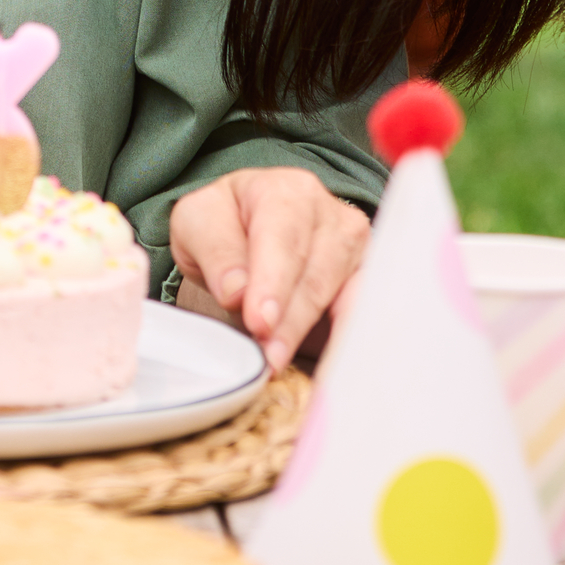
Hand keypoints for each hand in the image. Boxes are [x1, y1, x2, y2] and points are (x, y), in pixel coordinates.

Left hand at [169, 165, 370, 373]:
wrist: (250, 223)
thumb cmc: (226, 222)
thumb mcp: (199, 223)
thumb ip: (216, 251)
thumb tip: (238, 293)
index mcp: (285, 192)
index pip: (283, 238)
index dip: (273, 282)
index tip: (260, 321)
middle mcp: (329, 214)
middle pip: (317, 273)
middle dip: (293, 321)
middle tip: (268, 358)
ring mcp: (354, 247)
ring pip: (345, 297)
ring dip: (319, 338)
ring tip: (289, 366)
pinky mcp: (366, 279)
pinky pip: (364, 315)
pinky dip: (348, 344)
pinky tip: (334, 372)